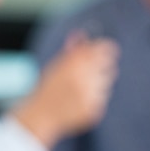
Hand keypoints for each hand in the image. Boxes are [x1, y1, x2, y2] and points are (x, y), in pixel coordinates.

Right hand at [13, 32, 119, 147]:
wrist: (39, 116)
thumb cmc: (48, 88)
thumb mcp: (56, 66)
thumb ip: (72, 51)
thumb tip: (82, 34)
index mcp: (74, 63)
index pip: (104, 49)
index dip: (106, 48)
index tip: (107, 49)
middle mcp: (84, 77)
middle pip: (110, 66)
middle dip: (101, 68)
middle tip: (88, 74)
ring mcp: (90, 95)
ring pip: (106, 84)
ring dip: (97, 86)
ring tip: (77, 92)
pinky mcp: (94, 110)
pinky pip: (102, 99)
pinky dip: (93, 100)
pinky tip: (77, 103)